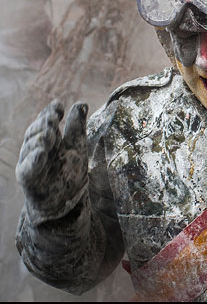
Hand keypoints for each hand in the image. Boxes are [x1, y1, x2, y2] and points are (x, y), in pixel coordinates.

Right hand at [16, 100, 88, 223]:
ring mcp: (29, 162)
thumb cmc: (70, 171)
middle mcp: (35, 149)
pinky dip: (34, 158)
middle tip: (54, 116)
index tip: (59, 105)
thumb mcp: (76, 144)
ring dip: (40, 137)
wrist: (68, 200)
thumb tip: (81, 103)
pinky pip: (29, 167)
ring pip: (30, 146)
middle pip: (36, 131)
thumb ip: (77, 125)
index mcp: (47, 139)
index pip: (45, 121)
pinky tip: (41, 152)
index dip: (50, 113)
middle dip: (44, 122)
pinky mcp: (28, 178)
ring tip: (51, 132)